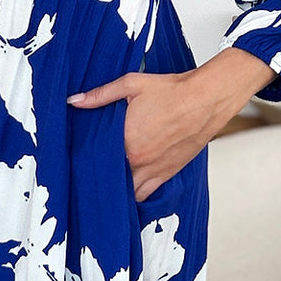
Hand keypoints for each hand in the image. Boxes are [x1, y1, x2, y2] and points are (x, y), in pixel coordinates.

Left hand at [66, 48, 276, 200]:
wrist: (207, 99)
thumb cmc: (173, 91)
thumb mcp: (131, 85)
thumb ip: (100, 95)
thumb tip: (74, 101)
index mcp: (126, 141)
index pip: (96, 159)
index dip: (86, 158)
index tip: (78, 156)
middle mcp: (139, 161)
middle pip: (109, 178)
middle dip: (99, 175)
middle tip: (89, 171)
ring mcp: (154, 171)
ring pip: (126, 192)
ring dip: (117, 187)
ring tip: (107, 181)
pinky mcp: (167, 174)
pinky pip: (145, 195)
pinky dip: (135, 195)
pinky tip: (127, 189)